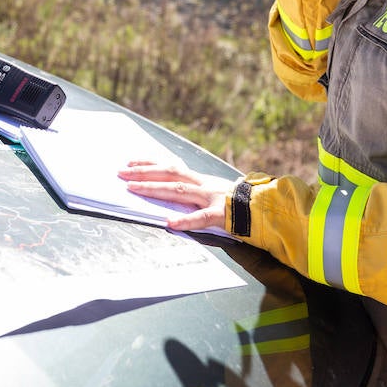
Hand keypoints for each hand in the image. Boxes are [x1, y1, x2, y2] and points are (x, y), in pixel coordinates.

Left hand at [117, 160, 234, 232]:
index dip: (149, 163)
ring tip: (133, 189)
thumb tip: (169, 190)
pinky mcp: (221, 214)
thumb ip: (194, 190)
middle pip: (170, 173)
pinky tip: (169, 223)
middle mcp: (203, 184)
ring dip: (154, 188)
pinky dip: (185, 220)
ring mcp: (211, 197)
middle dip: (144, 173)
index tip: (129, 163)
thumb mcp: (213, 190)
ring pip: (179, 190)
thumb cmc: (237, 202)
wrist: (265, 207)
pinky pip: (201, 218)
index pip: (171, 166)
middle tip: (121, 174)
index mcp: (200, 179)